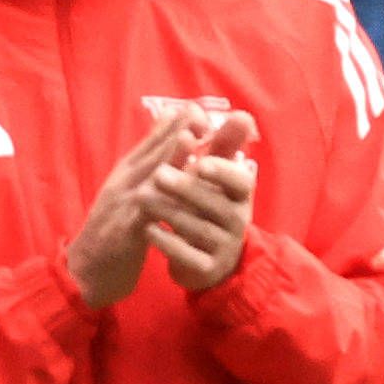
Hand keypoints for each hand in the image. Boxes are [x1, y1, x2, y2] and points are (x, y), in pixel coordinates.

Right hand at [61, 113, 190, 305]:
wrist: (85, 274)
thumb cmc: (113, 235)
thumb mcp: (127, 197)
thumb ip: (145, 172)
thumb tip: (165, 143)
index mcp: (125, 175)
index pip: (150, 144)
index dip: (171, 125)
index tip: (194, 108)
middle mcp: (122, 184)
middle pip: (152, 153)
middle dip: (175, 131)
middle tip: (198, 111)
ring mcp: (122, 205)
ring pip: (150, 176)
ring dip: (169, 156)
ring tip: (190, 138)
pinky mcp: (125, 229)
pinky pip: (146, 212)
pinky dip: (163, 199)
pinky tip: (181, 193)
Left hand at [136, 118, 261, 288]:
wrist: (207, 260)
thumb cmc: (209, 208)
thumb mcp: (218, 178)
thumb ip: (223, 146)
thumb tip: (241, 114)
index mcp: (240, 195)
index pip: (241, 181)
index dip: (223, 172)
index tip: (201, 162)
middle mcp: (237, 221)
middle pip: (214, 204)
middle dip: (186, 188)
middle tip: (158, 175)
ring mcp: (224, 247)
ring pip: (197, 229)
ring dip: (169, 211)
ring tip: (142, 198)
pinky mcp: (208, 268)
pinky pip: (188, 256)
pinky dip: (168, 243)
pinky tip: (148, 231)